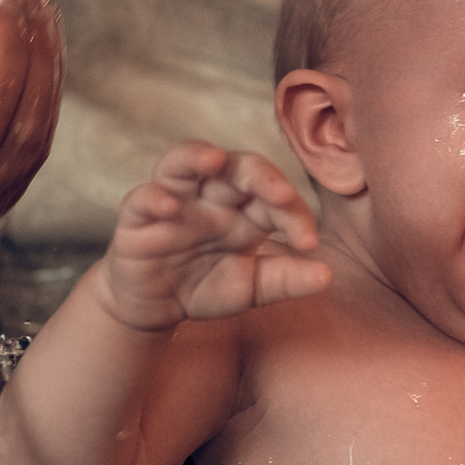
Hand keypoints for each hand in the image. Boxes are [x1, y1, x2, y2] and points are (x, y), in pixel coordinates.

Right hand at [99, 141, 330, 332]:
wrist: (155, 309)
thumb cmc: (205, 287)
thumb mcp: (250, 288)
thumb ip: (286, 280)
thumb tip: (327, 276)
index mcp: (244, 210)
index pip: (274, 196)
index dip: (294, 213)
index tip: (308, 243)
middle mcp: (211, 197)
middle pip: (236, 167)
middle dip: (260, 174)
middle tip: (280, 194)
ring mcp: (173, 202)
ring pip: (183, 162)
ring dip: (196, 155)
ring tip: (214, 159)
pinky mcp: (137, 218)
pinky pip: (142, 197)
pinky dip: (154, 197)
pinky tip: (170, 207)